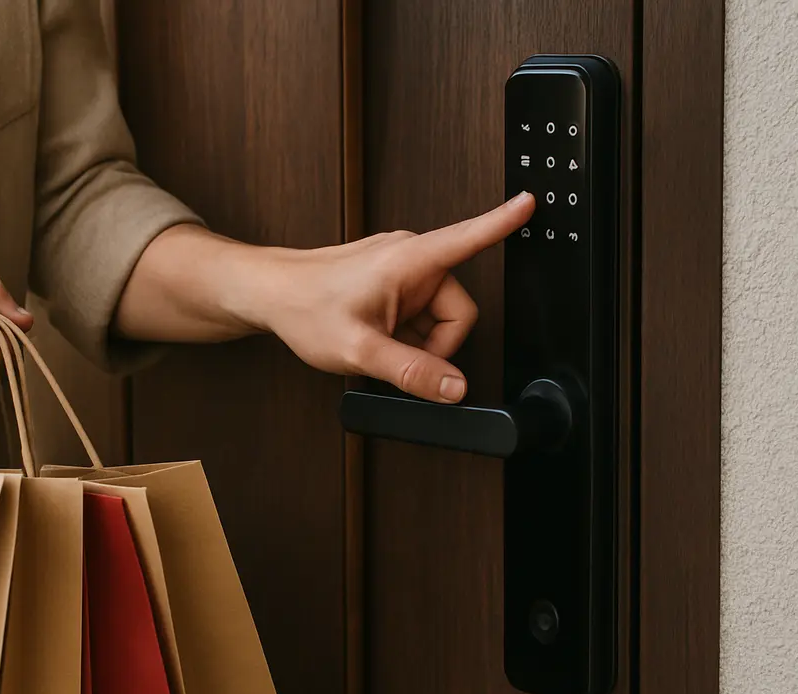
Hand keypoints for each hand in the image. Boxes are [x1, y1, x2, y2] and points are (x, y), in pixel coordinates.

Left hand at [255, 192, 534, 402]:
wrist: (267, 294)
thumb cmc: (303, 307)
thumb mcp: (359, 349)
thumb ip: (411, 370)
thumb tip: (454, 387)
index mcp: (410, 260)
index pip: (468, 238)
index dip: (502, 223)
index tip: (530, 203)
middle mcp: (411, 259)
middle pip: (457, 310)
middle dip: (436, 343)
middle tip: (396, 355)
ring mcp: (401, 271)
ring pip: (437, 318)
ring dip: (415, 342)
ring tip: (377, 345)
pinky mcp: (391, 283)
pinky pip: (418, 317)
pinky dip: (403, 336)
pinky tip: (376, 340)